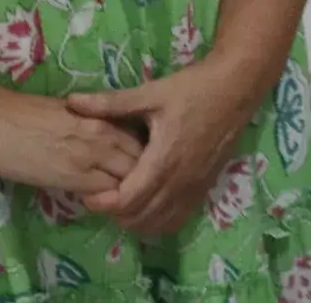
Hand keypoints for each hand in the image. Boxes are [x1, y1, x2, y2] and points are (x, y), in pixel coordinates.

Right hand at [0, 83, 144, 197]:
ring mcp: (90, 157)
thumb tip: (107, 138)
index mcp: (103, 116)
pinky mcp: (72, 178)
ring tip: (120, 200)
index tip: (140, 168)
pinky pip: (105, 194)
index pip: (142, 140)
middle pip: (142, 161)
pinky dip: (108, 200)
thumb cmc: (24, 113)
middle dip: (143, 176)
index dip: (145, 156)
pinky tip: (101, 203)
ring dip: (128, 191)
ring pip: (129, 180)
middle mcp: (103, 135)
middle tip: (134, 189)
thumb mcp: (69, 112)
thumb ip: (93, 125)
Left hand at [68, 58, 267, 237]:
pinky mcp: (204, 187)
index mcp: (163, 160)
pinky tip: (148, 204)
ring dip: (135, 220)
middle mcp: (180, 181)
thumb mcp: (151, 93)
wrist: (237, 87)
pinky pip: (178, 219)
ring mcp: (194, 187)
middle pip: (138, 219)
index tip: (88, 191)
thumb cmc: (194, 88)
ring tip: (122, 199)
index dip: (102, 203)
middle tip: (100, 194)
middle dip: (114, 213)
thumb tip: (72, 101)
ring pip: (158, 224)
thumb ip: (111, 102)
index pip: (126, 201)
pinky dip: (158, 221)